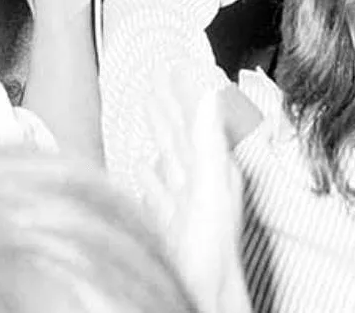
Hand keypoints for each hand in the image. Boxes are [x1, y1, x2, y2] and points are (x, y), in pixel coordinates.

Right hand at [141, 76, 251, 312]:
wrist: (200, 298)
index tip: (175, 64)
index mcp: (213, 169)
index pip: (198, 118)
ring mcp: (184, 206)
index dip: (186, 90)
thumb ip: (211, 140)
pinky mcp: (168, 229)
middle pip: (182, 134)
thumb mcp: (210, 187)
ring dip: (159, 133)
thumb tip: (211, 90)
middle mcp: (201, 184)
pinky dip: (149, 174)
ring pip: (170, 158)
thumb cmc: (209, 251)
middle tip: (156, 77)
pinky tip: (141, 167)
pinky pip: (158, 191)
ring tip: (147, 108)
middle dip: (169, 105)